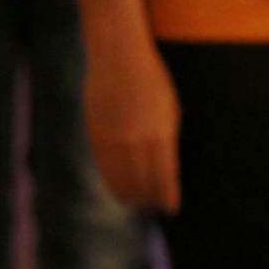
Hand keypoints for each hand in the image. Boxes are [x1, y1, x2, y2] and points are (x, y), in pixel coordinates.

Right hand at [84, 38, 179, 213]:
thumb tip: (167, 170)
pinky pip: (105, 171)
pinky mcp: (96, 139)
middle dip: (151, 200)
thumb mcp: (171, 110)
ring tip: (141, 204)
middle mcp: (135, 143)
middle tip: (157, 208)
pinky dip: (114, 184)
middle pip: (143, 186)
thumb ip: (167, 141)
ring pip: (121, 182)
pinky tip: (121, 191)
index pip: (164, 179)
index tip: (172, 208)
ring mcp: (113, 142)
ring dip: (132, 197)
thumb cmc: (154, 82)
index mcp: (160, 136)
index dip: (168, 198)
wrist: (119, 60)